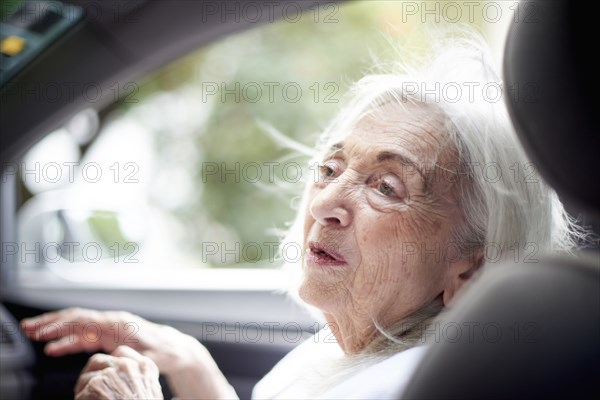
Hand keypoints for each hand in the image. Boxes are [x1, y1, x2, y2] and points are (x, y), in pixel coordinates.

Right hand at [22, 308, 237, 398]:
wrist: (176, 350)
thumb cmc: (165, 352)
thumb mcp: (150, 357)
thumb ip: (132, 356)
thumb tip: (118, 358)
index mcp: (118, 324)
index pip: (84, 320)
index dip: (61, 325)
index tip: (42, 332)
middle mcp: (111, 322)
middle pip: (76, 319)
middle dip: (51, 323)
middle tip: (29, 328)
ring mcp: (109, 329)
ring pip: (77, 327)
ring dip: (55, 331)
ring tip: (34, 335)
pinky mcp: (109, 337)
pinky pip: (84, 337)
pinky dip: (68, 342)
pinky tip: (54, 349)